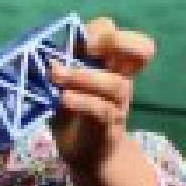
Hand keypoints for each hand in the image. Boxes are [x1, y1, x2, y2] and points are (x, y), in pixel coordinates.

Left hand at [49, 17, 151, 172]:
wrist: (87, 154)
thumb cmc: (74, 112)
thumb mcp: (65, 84)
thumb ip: (60, 66)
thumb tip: (44, 53)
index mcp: (111, 63)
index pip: (121, 34)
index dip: (102, 30)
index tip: (78, 39)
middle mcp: (121, 79)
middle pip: (141, 50)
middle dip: (116, 41)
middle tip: (86, 46)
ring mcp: (118, 104)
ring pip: (116, 84)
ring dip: (83, 75)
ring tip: (55, 75)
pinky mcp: (109, 128)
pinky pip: (102, 111)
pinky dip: (81, 101)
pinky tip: (62, 98)